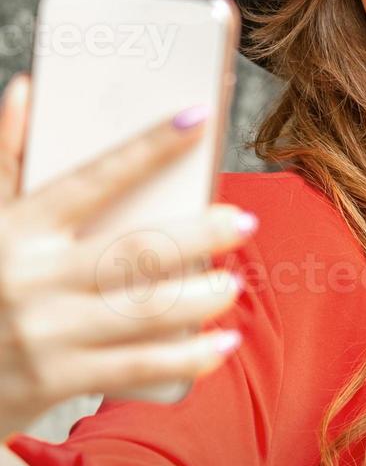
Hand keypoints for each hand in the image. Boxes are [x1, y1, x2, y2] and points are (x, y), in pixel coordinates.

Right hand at [0, 73, 256, 438]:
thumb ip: (6, 155)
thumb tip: (26, 86)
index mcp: (20, 227)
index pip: (96, 176)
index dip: (150, 147)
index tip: (198, 119)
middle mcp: (34, 276)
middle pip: (135, 249)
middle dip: (198, 234)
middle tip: (242, 223)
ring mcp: (47, 331)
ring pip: (143, 309)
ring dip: (200, 298)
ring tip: (234, 284)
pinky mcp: (56, 379)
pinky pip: (135, 367)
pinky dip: (185, 358)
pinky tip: (221, 345)